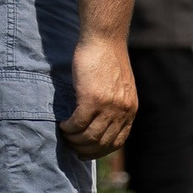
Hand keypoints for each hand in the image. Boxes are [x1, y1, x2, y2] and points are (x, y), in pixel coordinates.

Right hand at [60, 37, 137, 157]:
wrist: (105, 39)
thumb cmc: (108, 60)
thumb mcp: (119, 86)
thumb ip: (115, 104)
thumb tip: (103, 121)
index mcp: (130, 109)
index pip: (117, 142)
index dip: (99, 151)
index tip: (85, 153)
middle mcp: (122, 111)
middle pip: (101, 142)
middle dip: (83, 149)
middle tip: (69, 145)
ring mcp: (108, 106)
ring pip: (88, 136)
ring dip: (73, 140)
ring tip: (64, 135)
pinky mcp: (92, 98)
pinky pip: (77, 123)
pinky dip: (68, 128)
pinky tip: (62, 125)